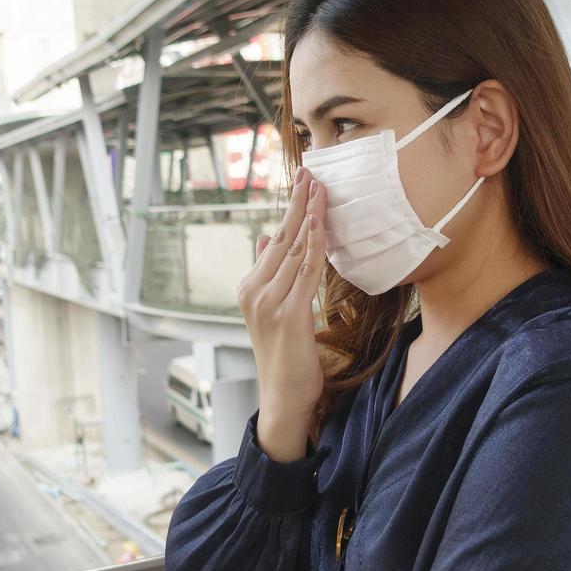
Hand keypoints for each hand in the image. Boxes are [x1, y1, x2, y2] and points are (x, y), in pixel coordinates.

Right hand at [237, 167, 327, 461]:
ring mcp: (268, 302)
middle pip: (281, 237)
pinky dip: (314, 245)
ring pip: (293, 250)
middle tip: (311, 173)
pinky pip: (305, 272)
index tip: (303, 182)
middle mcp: (254, 291)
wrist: (282, 398)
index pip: (273, 239)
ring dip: (309, 217)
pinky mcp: (288, 315)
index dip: (290, 209)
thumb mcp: (273, 310)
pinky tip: (320, 225)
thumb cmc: (285, 356)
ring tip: (319, 189)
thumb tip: (264, 237)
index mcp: (249, 287)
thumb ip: (268, 274)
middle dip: (298, 203)